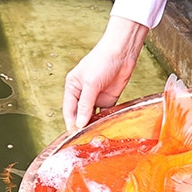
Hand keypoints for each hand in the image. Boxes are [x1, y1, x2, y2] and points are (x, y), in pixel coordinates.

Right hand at [62, 14, 147, 129]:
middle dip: (82, 125)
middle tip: (85, 139)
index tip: (74, 136)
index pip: (69, 109)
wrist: (123, 52)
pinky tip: (106, 126)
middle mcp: (83, 93)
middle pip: (79, 114)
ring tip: (96, 135)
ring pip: (92, 115)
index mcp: (72, 87)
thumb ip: (85, 105)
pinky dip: (105, 120)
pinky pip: (105, 113)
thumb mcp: (90, 83)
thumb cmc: (102, 60)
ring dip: (94, 124)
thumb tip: (79, 123)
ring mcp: (96, 96)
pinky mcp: (109, 99)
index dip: (71, 123)